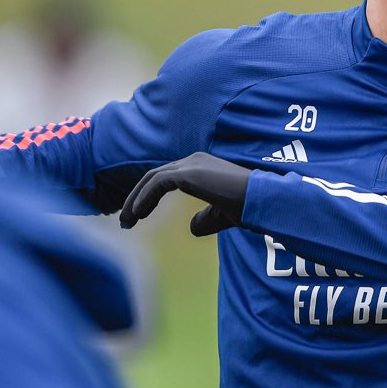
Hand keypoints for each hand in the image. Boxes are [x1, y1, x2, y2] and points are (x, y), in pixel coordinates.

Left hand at [119, 152, 251, 235]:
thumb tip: (191, 227)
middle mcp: (193, 160)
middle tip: (125, 221)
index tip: (137, 217)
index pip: (165, 179)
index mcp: (201, 167)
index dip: (147, 197)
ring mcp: (190, 164)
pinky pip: (157, 184)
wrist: (261, 201)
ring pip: (151, 179)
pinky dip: (144, 198)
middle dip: (136, 198)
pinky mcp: (188, 173)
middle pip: (154, 177)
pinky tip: (138, 214)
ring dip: (135, 200)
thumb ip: (206, 219)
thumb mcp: (222, 216)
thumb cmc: (247, 207)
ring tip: (126, 221)